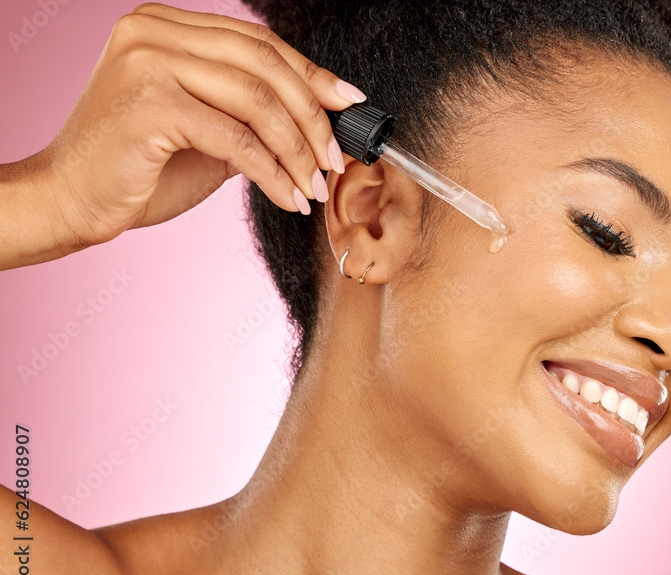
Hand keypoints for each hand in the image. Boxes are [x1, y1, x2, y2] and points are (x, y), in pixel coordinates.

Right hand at [23, 2, 364, 256]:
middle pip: (265, 65)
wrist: (70, 200)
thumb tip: (320, 120)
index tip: (349, 104)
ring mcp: (148, 63)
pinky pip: (236, 139)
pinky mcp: (149, 104)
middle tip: (336, 158)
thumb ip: (249, 114)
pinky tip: (287, 196)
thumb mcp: (204, 130)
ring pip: (257, 101)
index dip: (311, 73)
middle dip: (312, 116)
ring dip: (298, 150)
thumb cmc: (137, 168)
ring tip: (314, 184)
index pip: (257, 41)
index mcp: (165, 26)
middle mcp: (153, 32)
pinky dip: (272, 172)